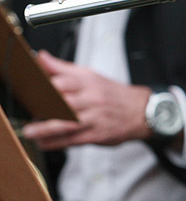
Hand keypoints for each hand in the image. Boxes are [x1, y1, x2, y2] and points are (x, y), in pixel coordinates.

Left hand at [21, 51, 150, 149]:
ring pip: (68, 123)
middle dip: (43, 108)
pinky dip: (56, 143)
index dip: (44, 86)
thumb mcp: (90, 76)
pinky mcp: (97, 134)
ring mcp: (95, 117)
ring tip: (31, 131)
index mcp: (89, 82)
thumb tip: (40, 57)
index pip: (64, 81)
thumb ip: (62, 68)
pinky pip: (74, 140)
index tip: (28, 90)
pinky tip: (44, 142)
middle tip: (28, 110)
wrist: (141, 110)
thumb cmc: (112, 94)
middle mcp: (93, 99)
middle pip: (64, 102)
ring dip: (46, 128)